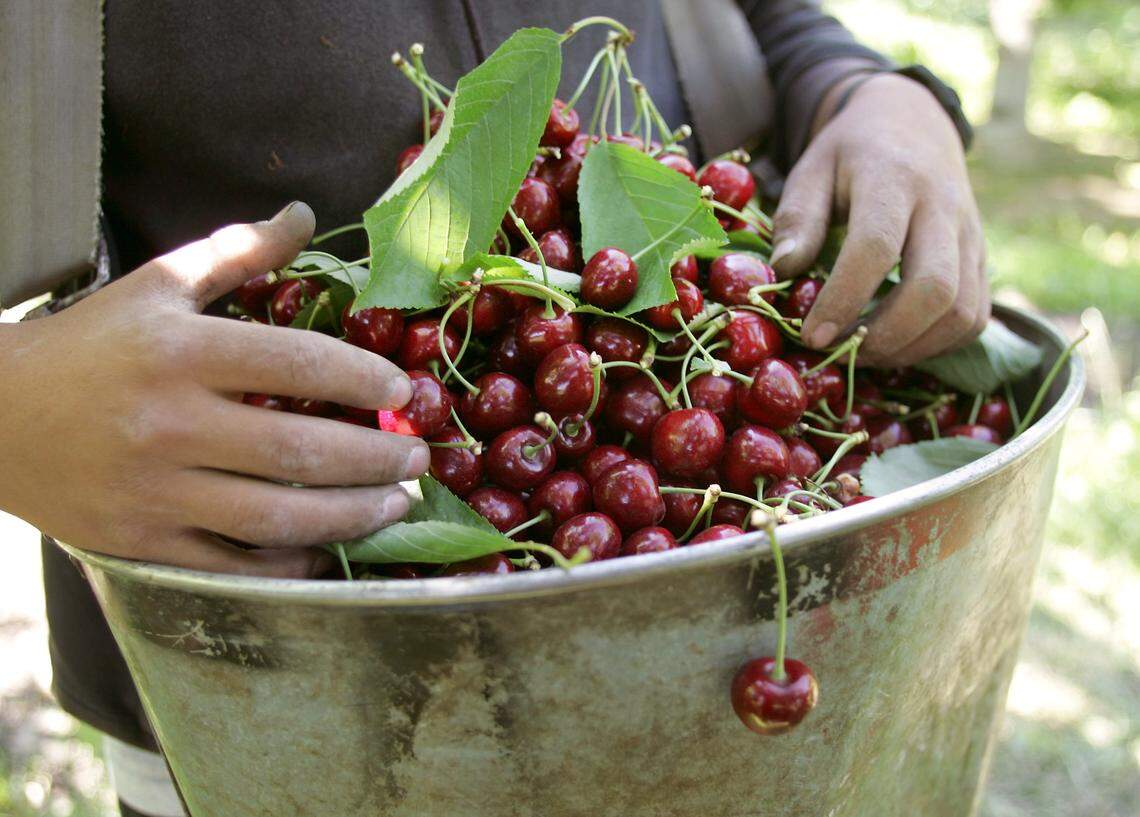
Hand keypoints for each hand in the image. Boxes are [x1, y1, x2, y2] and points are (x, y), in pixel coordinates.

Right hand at [0, 203, 427, 576]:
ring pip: (275, 517)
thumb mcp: (157, 283)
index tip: (403, 390)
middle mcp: (169, 423)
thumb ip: (237, 251)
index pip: (294, 364)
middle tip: (419, 457)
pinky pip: (232, 564)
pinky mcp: (143, 540)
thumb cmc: (88, 344)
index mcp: (179, 351)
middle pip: (297, 450)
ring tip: (397, 505)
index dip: (361, 378)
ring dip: (351, 516)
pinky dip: (289, 563)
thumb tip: (307, 214)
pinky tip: (329, 548)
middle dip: (375, 458)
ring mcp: (155, 490)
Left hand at [769, 73, 988, 365]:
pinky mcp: (982, 259)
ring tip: (863, 353)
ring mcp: (971, 235)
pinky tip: (895, 345)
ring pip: (962, 311)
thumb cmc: (850, 154)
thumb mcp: (811, 170)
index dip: (844, 299)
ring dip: (912, 348)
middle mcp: (943, 207)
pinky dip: (937, 345)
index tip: (811, 335)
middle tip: (841, 352)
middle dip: (886, 336)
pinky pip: (975, 317)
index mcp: (893, 178)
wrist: (911, 122)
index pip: (876, 247)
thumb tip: (784, 270)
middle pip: (935, 288)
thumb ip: (797, 218)